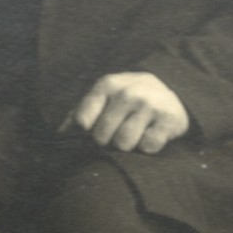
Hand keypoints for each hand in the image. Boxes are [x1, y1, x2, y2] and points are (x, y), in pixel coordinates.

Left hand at [63, 72, 191, 154]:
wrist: (170, 94)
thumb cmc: (128, 100)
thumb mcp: (105, 97)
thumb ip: (80, 112)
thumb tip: (62, 133)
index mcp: (107, 85)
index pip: (83, 120)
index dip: (87, 131)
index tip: (95, 129)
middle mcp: (127, 92)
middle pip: (102, 136)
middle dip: (107, 141)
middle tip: (117, 133)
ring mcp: (149, 104)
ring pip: (124, 143)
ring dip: (128, 145)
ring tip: (133, 134)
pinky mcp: (168, 119)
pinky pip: (148, 146)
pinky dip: (148, 147)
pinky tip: (150, 134)